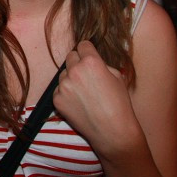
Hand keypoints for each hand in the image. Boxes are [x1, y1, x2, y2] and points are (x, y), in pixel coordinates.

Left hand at [53, 41, 141, 157]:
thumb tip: (92, 61)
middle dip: (78, 62)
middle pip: (71, 56)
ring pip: (63, 74)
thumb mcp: (117, 76)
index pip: (83, 45)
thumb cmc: (119, 104)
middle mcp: (75, 70)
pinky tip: (78, 102)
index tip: (89, 56)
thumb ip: (101, 64)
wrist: (112, 131)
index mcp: (91, 62)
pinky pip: (58, 90)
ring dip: (71, 78)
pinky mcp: (57, 99)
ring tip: (84, 92)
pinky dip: (66, 93)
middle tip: (87, 74)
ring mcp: (64, 85)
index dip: (87, 51)